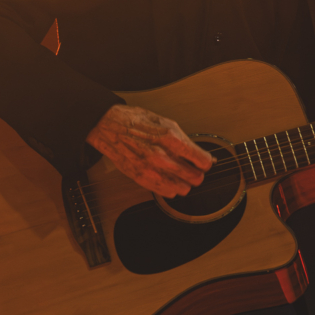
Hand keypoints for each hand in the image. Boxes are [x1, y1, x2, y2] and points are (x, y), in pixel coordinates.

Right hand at [86, 104, 212, 196]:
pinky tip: (169, 179)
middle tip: (193, 168)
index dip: (205, 162)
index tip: (203, 161)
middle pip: (194, 177)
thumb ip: (185, 141)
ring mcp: (150, 169)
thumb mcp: (165, 123)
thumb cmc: (135, 121)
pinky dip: (171, 188)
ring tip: (181, 175)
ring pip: (182, 188)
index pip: (202, 160)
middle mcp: (161, 156)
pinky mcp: (141, 178)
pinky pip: (166, 192)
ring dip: (185, 183)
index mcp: (170, 138)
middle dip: (197, 173)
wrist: (108, 126)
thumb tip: (201, 155)